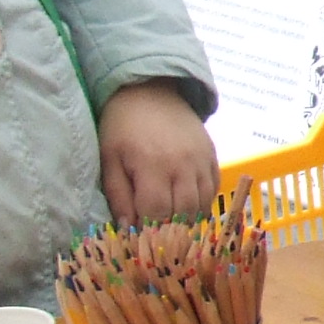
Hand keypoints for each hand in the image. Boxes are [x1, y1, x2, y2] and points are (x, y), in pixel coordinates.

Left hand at [98, 81, 217, 222]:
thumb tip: (128, 229)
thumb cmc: (122, 127)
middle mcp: (182, 164)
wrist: (149, 91)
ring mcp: (201, 159)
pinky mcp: (212, 155)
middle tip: (155, 230)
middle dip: (169, 228)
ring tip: (171, 220)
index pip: (157, 212)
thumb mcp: (110, 159)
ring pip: (203, 204)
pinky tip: (187, 204)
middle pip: (184, 213)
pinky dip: (202, 202)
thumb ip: (118, 196)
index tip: (139, 232)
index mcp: (152, 165)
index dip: (149, 228)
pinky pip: (214, 188)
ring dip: (187, 218)